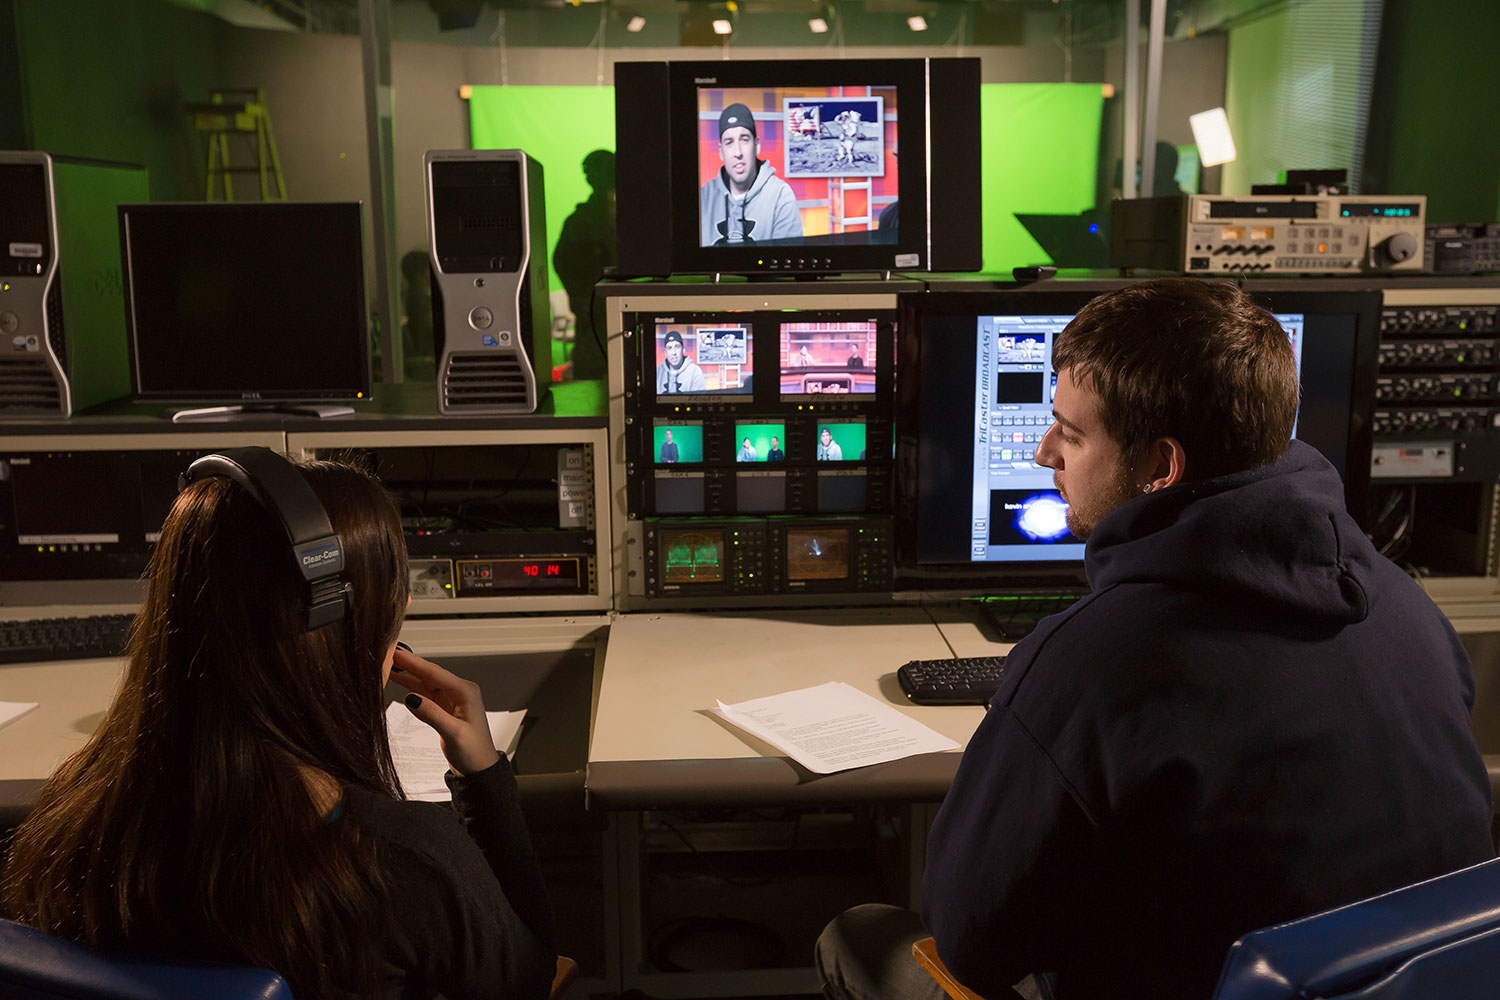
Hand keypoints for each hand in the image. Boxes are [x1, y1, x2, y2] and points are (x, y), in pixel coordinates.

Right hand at [388, 647, 500, 776]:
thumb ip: (432, 715)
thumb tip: (411, 698)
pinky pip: (426, 694)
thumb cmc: (473, 753)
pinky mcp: (445, 708)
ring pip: (426, 683)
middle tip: (388, 653)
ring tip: (389, 665)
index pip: (434, 673)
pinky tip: (400, 681)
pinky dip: (412, 688)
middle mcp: (460, 692)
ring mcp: (452, 699)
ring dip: (408, 675)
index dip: (413, 662)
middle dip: (409, 664)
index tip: (397, 652)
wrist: (479, 770)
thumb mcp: (453, 734)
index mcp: (465, 692)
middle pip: (429, 674)